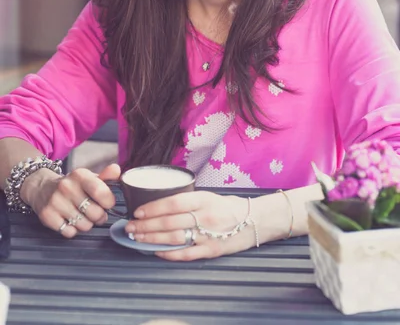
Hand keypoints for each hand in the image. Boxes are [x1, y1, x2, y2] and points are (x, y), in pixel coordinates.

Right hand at [21, 163, 120, 237]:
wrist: (43, 187)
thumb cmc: (72, 185)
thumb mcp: (88, 178)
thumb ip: (106, 176)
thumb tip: (117, 169)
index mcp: (80, 175)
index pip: (101, 192)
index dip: (109, 202)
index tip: (107, 203)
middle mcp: (66, 187)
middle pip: (95, 213)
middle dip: (99, 216)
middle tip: (95, 212)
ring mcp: (55, 202)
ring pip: (84, 225)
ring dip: (86, 224)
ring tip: (82, 215)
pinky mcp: (47, 216)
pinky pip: (70, 233)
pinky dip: (73, 230)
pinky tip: (70, 220)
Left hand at [125, 191, 255, 260]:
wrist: (255, 220)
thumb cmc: (229, 206)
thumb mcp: (209, 196)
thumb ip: (188, 200)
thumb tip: (160, 204)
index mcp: (204, 199)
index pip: (172, 203)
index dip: (152, 208)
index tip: (138, 212)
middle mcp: (205, 216)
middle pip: (169, 222)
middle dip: (146, 225)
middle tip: (130, 227)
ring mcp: (208, 235)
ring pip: (174, 238)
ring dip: (152, 239)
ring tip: (137, 238)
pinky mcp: (211, 251)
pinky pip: (186, 254)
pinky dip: (168, 253)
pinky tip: (156, 252)